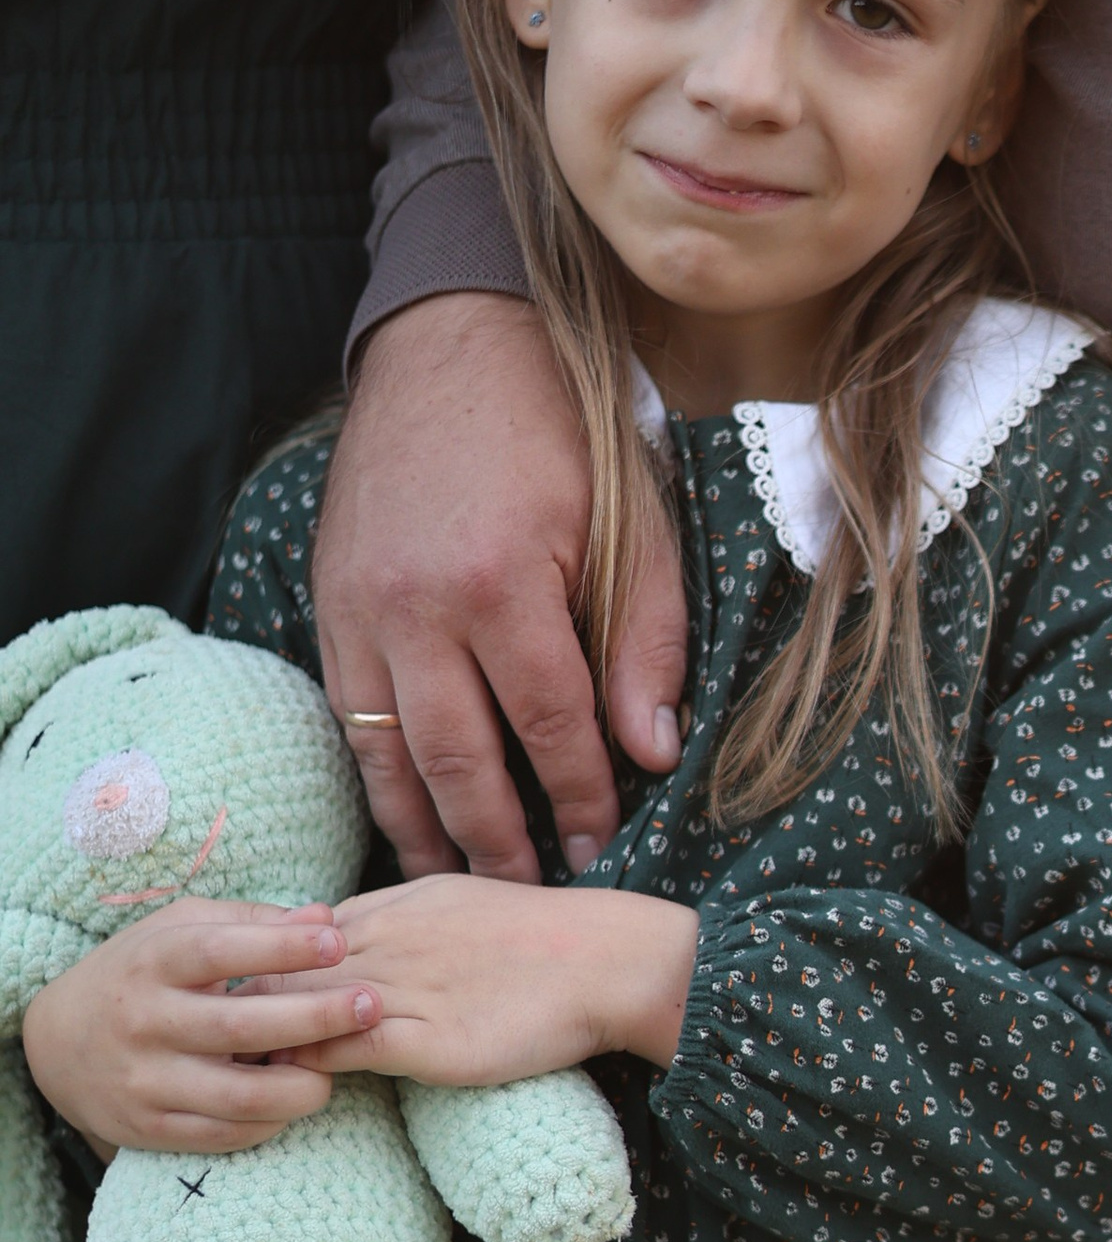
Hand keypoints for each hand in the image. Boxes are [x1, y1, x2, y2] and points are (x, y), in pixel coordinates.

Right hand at [20, 901, 367, 1153]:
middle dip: (315, 1018)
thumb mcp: (181, 929)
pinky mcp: (151, 1127)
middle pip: (240, 1027)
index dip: (281, 947)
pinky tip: (296, 1097)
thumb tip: (326, 917)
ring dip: (303, 1085)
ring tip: (338, 1067)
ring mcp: (146, 1080)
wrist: (57, 1043)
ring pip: (240, 1095)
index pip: (220, 951)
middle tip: (371, 1005)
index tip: (337, 942)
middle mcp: (146, 1022)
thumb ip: (252, 922)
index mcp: (154, 962)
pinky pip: (226, 1134)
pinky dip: (272, 1119)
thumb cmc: (142, 972)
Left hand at [256, 876, 699, 1084]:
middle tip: (207, 1030)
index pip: (303, 931)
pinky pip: (345, 1050)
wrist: (608, 960)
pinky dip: (309, 1064)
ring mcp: (406, 990)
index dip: (268, 961)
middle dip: (246, 997)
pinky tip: (289, 1080)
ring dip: (265, 1034)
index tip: (241, 990)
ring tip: (228, 1060)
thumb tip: (365, 933)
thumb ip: (410, 917)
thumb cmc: (549, 937)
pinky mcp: (428, 1040)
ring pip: (305, 1008)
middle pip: (288, 965)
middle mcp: (391, 940)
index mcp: (399, 905)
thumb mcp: (466, 903)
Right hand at [314, 292, 687, 883]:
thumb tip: (655, 753)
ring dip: (426, 830)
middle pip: (458, 759)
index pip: (548, 723)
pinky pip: (348, 715)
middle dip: (499, 841)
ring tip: (462, 888)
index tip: (603, 850)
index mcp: (500, 583)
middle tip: (531, 896)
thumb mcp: (632, 523)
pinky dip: (378, 777)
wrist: (447, 345)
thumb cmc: (556, 433)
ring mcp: (358, 609)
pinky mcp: (327, 605)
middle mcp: (416, 607)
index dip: (579, 796)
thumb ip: (646, 641)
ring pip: (387, 752)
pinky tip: (408, 818)